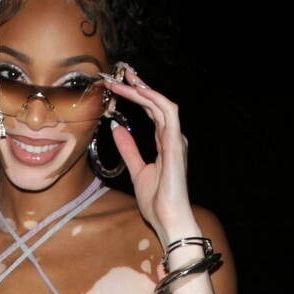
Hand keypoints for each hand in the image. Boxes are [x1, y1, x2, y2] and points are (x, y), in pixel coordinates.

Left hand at [101, 66, 195, 242]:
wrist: (169, 219)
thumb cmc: (157, 202)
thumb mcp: (137, 171)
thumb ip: (129, 150)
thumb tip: (117, 129)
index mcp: (165, 143)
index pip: (152, 112)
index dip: (137, 97)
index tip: (120, 86)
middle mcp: (173, 137)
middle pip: (156, 103)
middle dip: (139, 86)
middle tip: (121, 74)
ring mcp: (176, 139)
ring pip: (162, 103)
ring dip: (144, 90)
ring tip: (125, 80)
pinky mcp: (175, 144)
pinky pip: (168, 113)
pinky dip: (154, 100)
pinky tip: (139, 92)